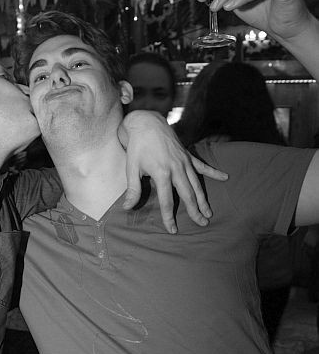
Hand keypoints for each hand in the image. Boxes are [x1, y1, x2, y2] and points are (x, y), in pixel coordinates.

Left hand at [118, 110, 227, 233]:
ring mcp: (184, 161)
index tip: (173, 230)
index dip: (169, 217)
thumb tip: (127, 208)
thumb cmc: (137, 147)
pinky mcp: (187, 155)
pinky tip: (225, 178)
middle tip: (202, 223)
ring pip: (196, 184)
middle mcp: (176, 168)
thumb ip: (133, 189)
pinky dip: (213, 172)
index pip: (167, 201)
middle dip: (195, 210)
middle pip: (188, 194)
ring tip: (209, 212)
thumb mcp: (131, 168)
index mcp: (162, 173)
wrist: (146, 123)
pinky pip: (202, 166)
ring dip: (203, 199)